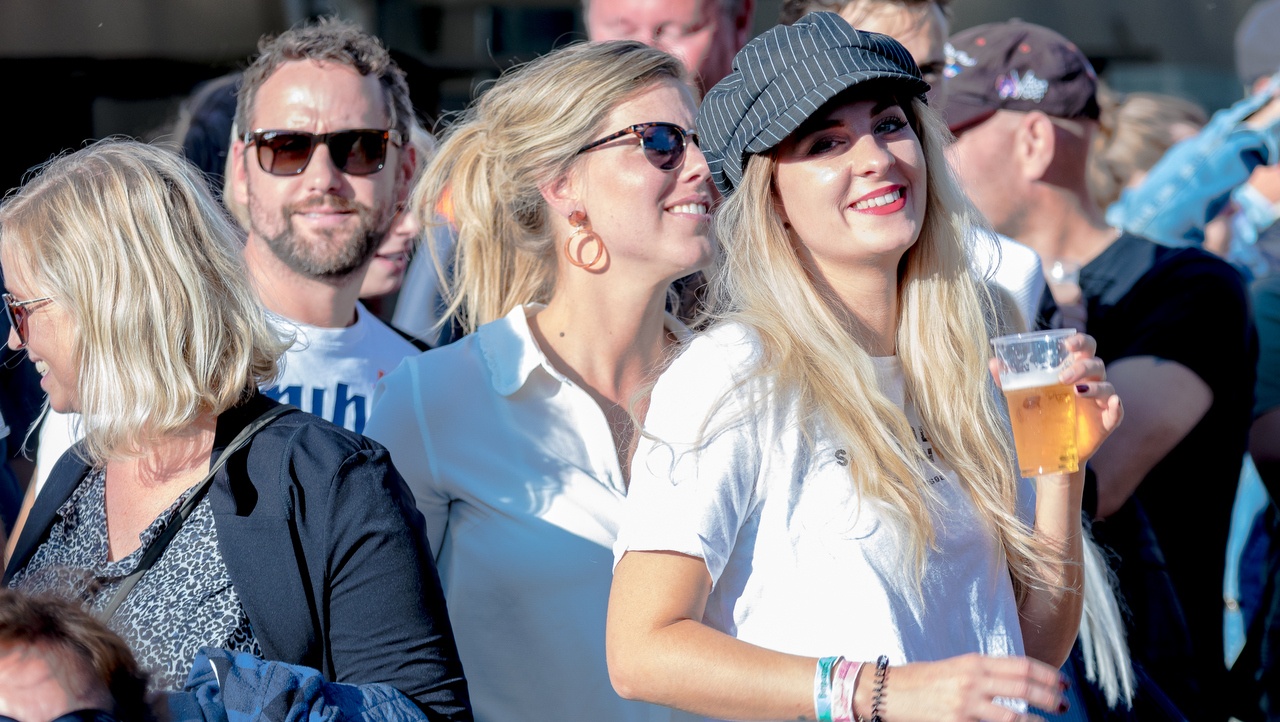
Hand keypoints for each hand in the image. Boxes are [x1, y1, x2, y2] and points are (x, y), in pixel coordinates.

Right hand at [857, 654, 1068, 721]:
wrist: (886, 690)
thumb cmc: (922, 680)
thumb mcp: (956, 668)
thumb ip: (984, 674)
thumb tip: (1018, 682)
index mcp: (974, 662)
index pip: (1022, 666)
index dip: (1047, 674)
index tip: (1062, 683)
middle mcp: (972, 680)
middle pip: (1023, 688)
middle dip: (1049, 697)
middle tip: (1064, 704)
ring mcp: (964, 704)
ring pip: (1013, 718)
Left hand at [988, 332, 1123, 465]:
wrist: (1051, 450)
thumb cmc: (1041, 415)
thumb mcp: (1022, 397)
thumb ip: (1008, 380)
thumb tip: (993, 362)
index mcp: (1074, 370)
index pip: (1084, 347)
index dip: (1080, 341)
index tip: (1066, 344)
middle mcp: (1091, 381)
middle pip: (1096, 363)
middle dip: (1083, 365)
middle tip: (1063, 376)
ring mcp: (1100, 401)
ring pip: (1106, 386)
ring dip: (1094, 386)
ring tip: (1076, 391)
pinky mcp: (1107, 421)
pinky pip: (1117, 411)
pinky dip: (1116, 407)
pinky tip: (1112, 404)